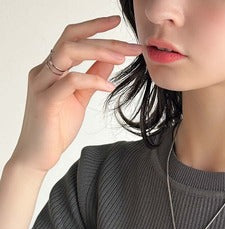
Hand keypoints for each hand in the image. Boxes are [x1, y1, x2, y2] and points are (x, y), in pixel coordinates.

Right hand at [10, 15, 143, 172]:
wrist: (38, 156)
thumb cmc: (56, 128)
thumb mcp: (80, 99)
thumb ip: (92, 78)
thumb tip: (109, 61)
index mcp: (51, 68)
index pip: (72, 37)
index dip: (94, 27)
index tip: (117, 22)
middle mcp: (43, 71)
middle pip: (72, 39)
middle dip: (104, 38)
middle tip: (132, 44)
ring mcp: (42, 84)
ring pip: (69, 53)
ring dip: (99, 52)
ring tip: (123, 57)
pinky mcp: (45, 101)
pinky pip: (70, 81)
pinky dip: (92, 79)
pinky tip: (109, 86)